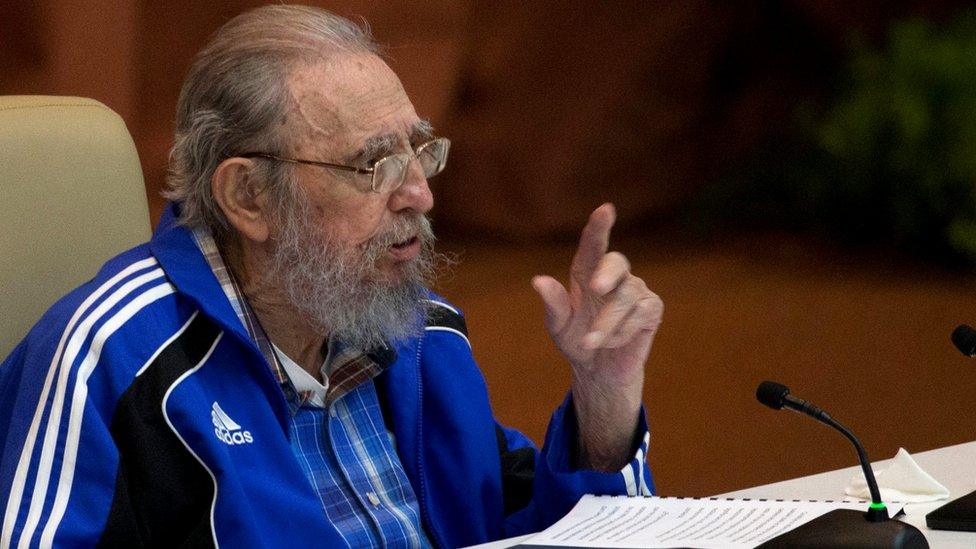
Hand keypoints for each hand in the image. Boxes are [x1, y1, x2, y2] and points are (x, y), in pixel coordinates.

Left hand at [532, 203, 662, 469]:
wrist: (599, 370)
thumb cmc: (576, 340)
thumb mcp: (559, 326)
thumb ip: (553, 304)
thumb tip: (538, 281)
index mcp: (586, 272)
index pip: (593, 245)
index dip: (599, 227)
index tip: (605, 209)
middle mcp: (613, 276)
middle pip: (617, 262)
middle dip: (607, 273)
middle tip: (595, 287)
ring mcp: (635, 291)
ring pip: (627, 296)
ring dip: (607, 322)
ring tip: (590, 342)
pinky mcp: (651, 309)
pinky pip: (641, 314)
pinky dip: (623, 331)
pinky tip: (612, 342)